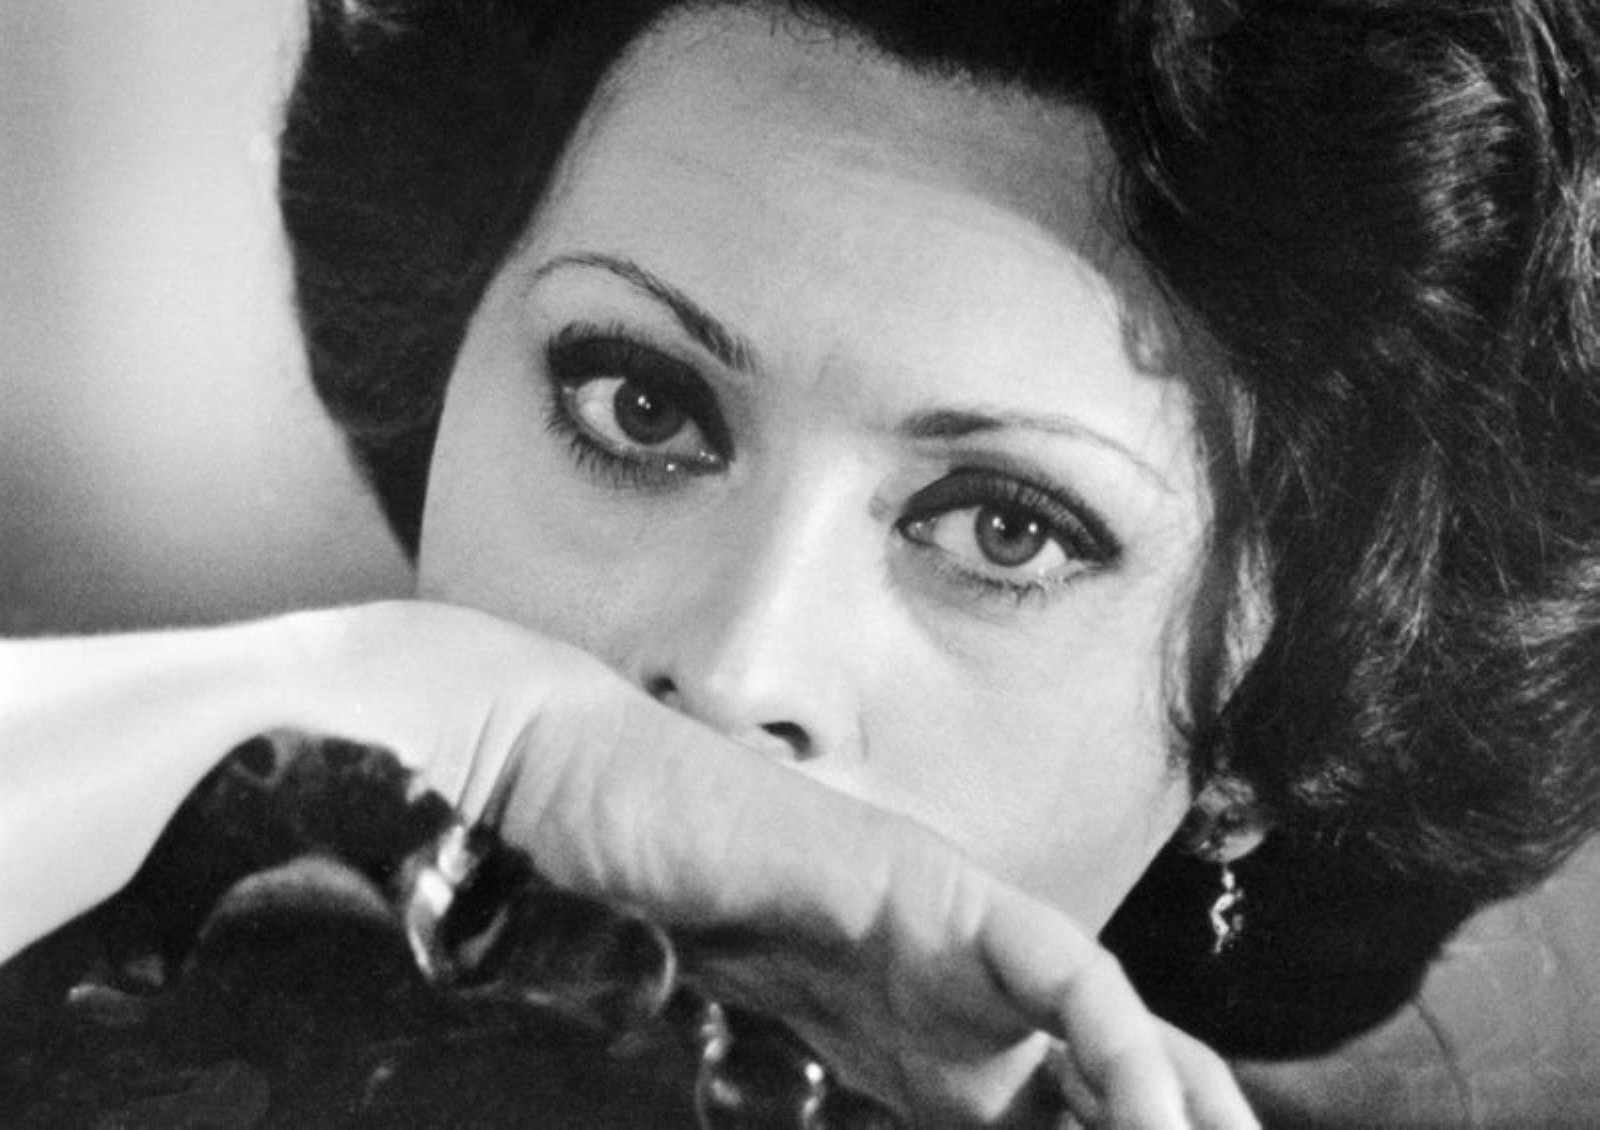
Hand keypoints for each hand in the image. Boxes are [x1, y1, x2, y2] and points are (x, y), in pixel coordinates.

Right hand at [3, 600, 1255, 1126]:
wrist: (545, 773)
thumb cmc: (597, 887)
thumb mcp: (697, 1013)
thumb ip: (739, 1049)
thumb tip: (758, 1081)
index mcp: (884, 1005)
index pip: (1020, 1088)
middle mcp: (926, 964)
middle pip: (1086, 1062)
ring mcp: (929, 918)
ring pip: (1106, 1024)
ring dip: (1180, 1109)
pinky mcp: (918, 882)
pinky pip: (1063, 974)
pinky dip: (1121, 1054)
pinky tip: (1160, 1124)